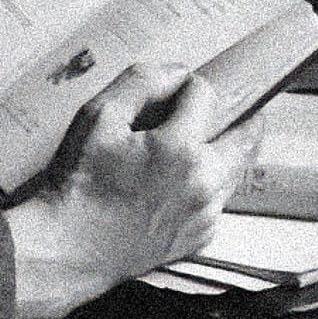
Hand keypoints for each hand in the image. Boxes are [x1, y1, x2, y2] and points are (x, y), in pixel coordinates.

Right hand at [5, 66, 261, 318]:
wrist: (71, 245)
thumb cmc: (80, 182)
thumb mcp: (98, 117)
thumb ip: (141, 83)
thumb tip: (176, 72)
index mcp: (180, 147)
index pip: (206, 95)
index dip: (190, 86)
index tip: (176, 90)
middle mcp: (203, 181)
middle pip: (246, 135)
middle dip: (238, 115)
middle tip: (229, 106)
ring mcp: (206, 212)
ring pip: (236, 169)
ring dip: (226, 150)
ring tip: (202, 142)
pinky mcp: (201, 235)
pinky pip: (219, 200)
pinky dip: (209, 185)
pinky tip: (179, 181)